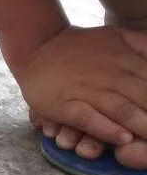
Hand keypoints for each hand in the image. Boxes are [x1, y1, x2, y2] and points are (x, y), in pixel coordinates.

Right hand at [14, 26, 146, 150]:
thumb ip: (142, 44)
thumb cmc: (80, 46)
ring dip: (141, 126)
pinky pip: (91, 119)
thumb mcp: (117, 36)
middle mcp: (111, 76)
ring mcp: (89, 91)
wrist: (38, 46)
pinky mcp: (67, 105)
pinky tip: (123, 139)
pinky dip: (108, 130)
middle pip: (145, 99)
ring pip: (123, 111)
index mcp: (126, 60)